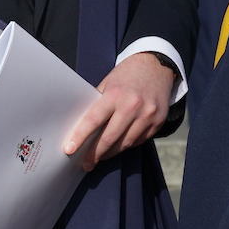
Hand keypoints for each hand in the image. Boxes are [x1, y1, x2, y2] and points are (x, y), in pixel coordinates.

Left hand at [63, 49, 173, 169]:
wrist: (156, 66)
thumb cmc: (126, 75)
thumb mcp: (108, 84)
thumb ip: (98, 104)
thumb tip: (82, 129)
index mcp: (115, 94)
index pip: (93, 120)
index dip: (79, 137)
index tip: (69, 150)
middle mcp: (132, 105)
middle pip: (109, 138)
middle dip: (95, 154)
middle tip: (86, 162)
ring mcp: (148, 115)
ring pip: (125, 144)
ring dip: (111, 152)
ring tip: (101, 155)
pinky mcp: (158, 121)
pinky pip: (139, 141)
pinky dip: (127, 145)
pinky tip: (120, 144)